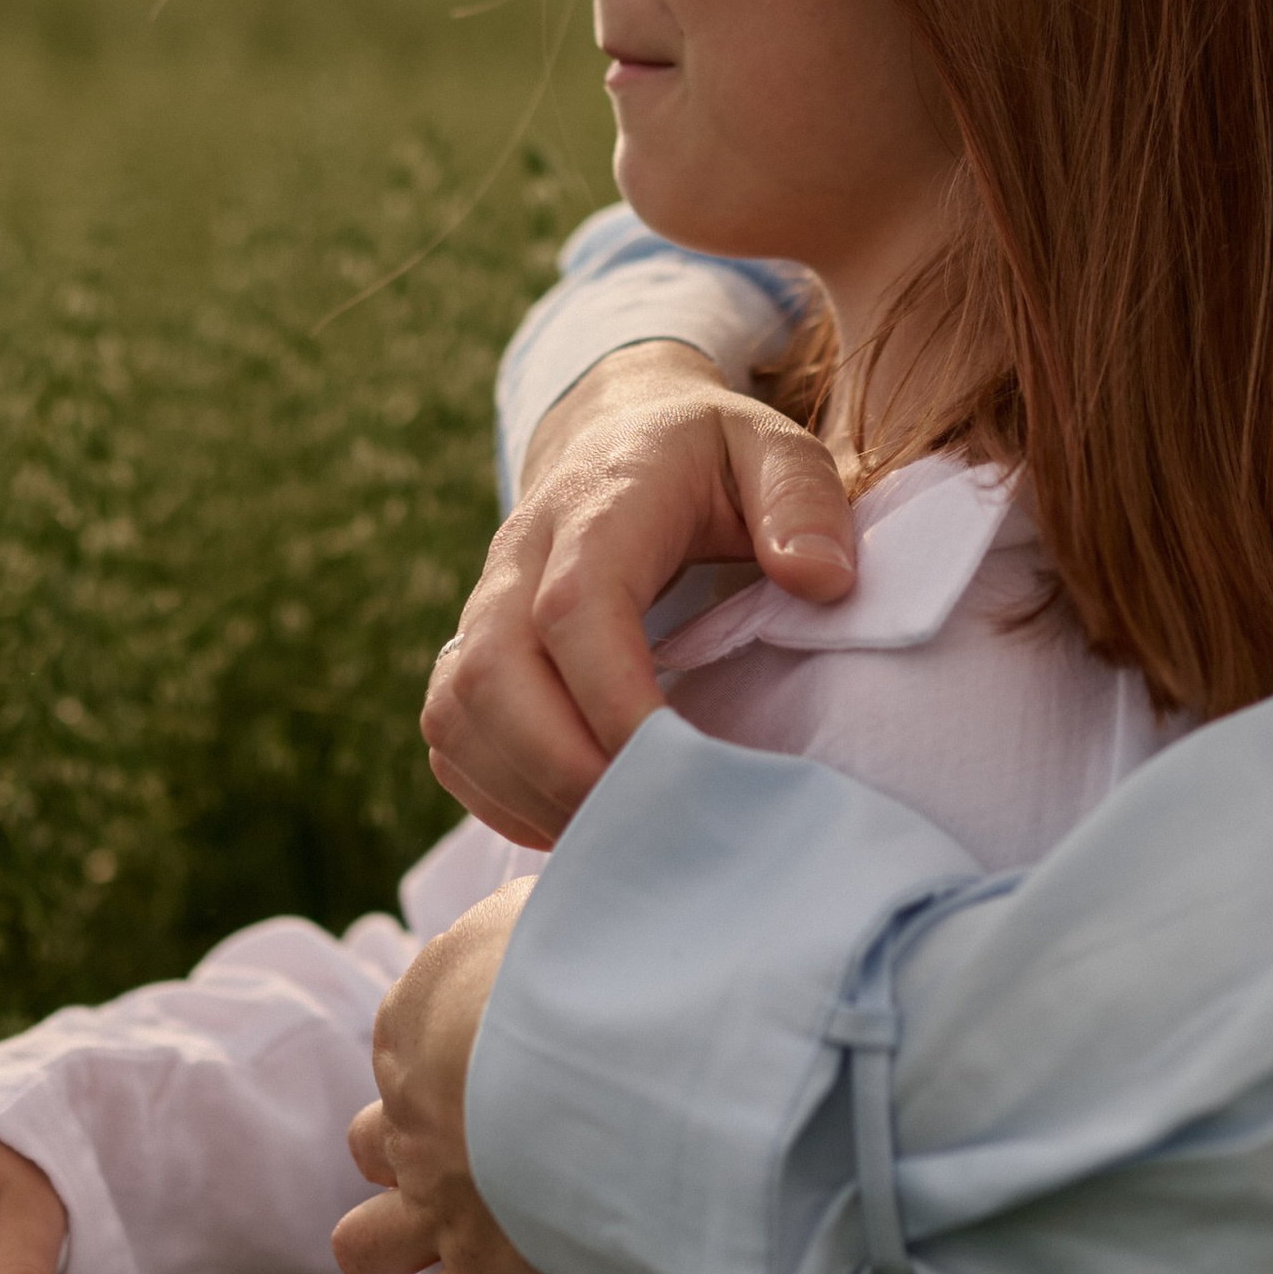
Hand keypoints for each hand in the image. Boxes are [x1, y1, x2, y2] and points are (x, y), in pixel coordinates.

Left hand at [332, 885, 572, 1273]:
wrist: (607, 1039)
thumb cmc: (600, 945)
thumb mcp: (570, 887)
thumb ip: (565, 898)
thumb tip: (597, 849)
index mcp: (421, 1013)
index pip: (410, 1039)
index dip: (458, 1055)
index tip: (519, 1051)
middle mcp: (411, 1110)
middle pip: (373, 1144)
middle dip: (412, 1155)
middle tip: (489, 1149)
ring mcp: (438, 1200)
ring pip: (363, 1244)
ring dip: (404, 1240)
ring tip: (473, 1233)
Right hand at [421, 342, 855, 843]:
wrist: (620, 433)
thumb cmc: (710, 458)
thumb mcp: (774, 449)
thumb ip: (802, 501)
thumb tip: (820, 580)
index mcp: (600, 503)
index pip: (575, 605)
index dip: (614, 699)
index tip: (685, 770)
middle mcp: (518, 556)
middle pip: (494, 674)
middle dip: (568, 770)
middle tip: (661, 829)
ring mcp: (480, 607)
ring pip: (458, 714)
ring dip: (532, 794)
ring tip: (627, 840)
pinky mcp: (467, 654)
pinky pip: (452, 739)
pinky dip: (502, 798)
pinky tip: (579, 824)